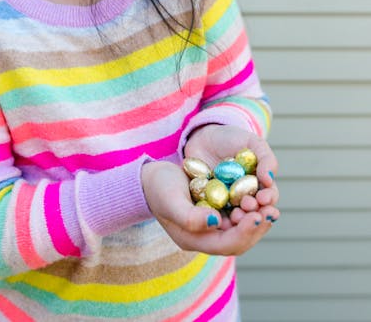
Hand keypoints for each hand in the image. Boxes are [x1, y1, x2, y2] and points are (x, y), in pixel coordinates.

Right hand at [141, 158, 277, 256]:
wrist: (148, 177)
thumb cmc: (157, 187)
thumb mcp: (171, 201)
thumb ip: (191, 217)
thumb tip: (217, 222)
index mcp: (194, 240)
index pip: (227, 244)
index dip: (245, 232)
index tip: (258, 215)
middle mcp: (205, 237)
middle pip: (239, 241)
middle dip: (257, 227)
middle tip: (272, 211)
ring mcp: (211, 224)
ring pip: (242, 229)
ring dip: (257, 218)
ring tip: (271, 205)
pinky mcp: (215, 210)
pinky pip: (238, 214)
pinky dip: (251, 208)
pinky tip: (260, 196)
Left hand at [184, 124, 278, 222]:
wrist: (203, 137)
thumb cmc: (232, 139)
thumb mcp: (252, 143)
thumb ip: (266, 158)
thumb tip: (270, 179)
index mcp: (260, 185)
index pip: (269, 197)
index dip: (268, 200)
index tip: (263, 198)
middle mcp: (246, 198)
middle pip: (254, 212)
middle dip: (254, 212)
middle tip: (247, 205)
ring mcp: (228, 203)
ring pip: (236, 218)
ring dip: (238, 220)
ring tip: (236, 215)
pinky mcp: (210, 205)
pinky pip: (214, 213)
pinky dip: (217, 216)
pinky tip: (217, 216)